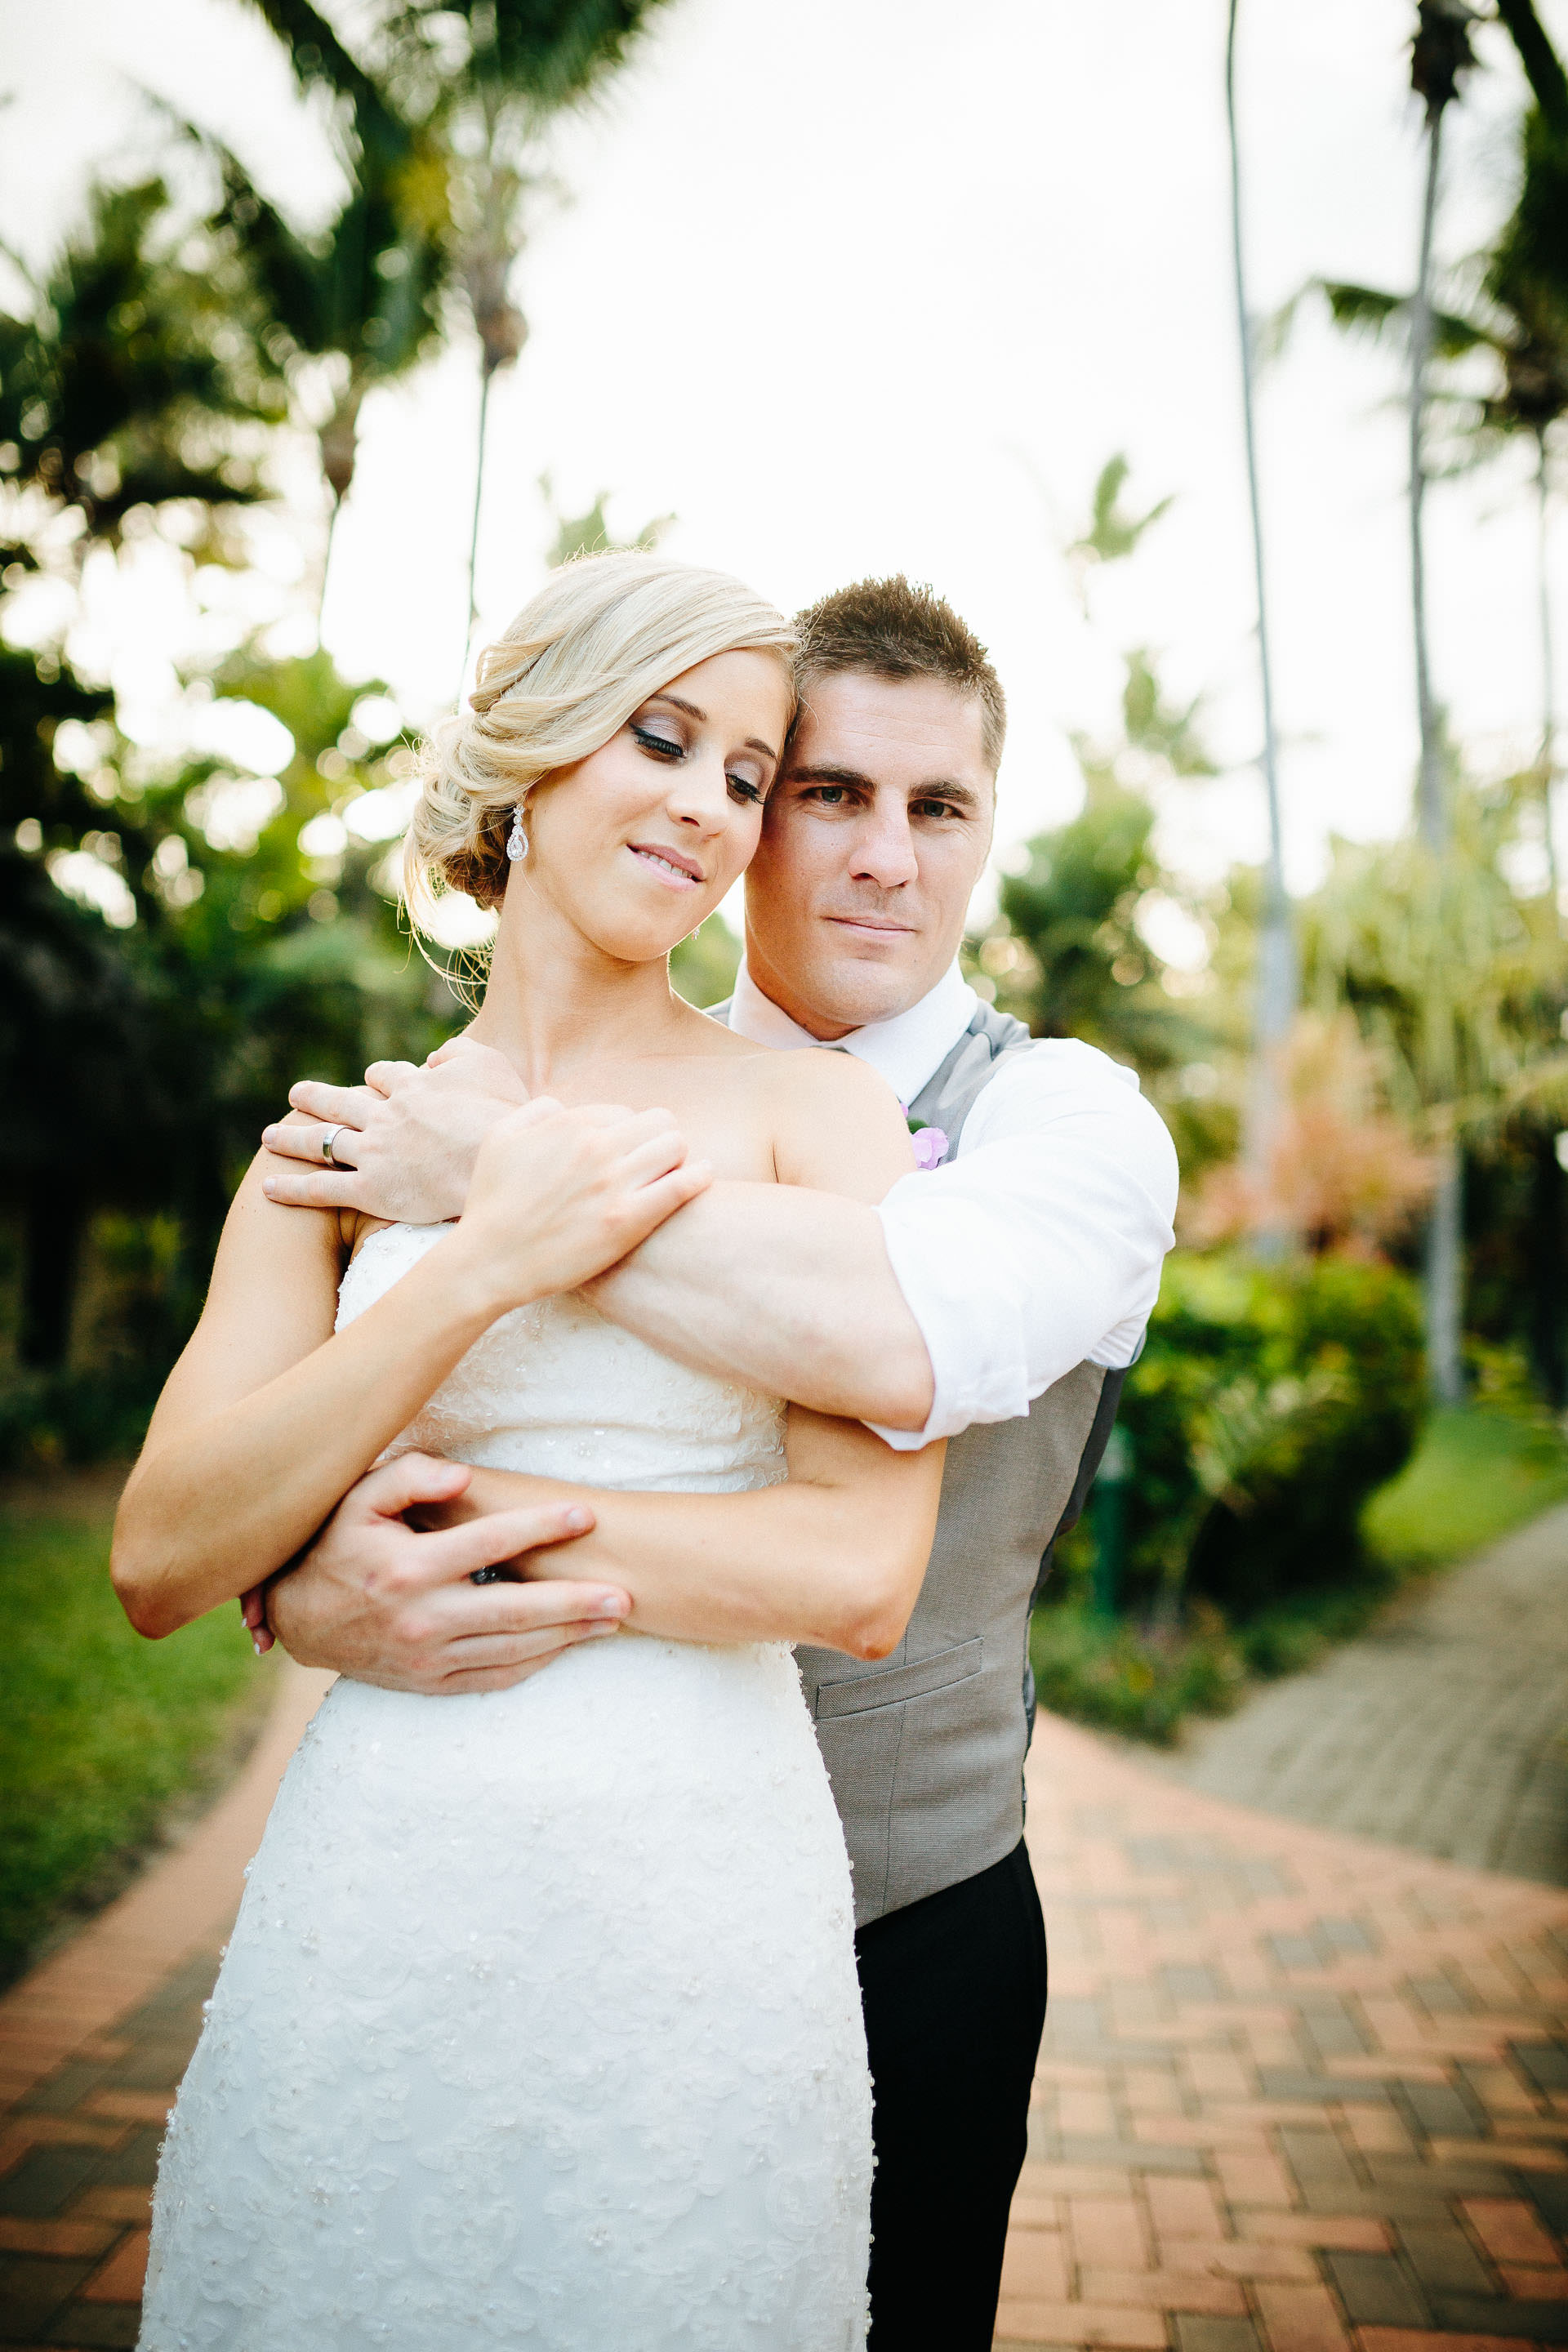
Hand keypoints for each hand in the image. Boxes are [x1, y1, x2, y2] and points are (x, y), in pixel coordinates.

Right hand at [254, 1453, 631, 1695]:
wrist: (298, 1618)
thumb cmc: (336, 1545)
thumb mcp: (357, 1498)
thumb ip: (410, 1476)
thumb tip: (465, 1474)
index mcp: (406, 1567)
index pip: (488, 1543)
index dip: (540, 1527)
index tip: (585, 1515)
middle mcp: (420, 1617)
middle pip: (514, 1611)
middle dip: (574, 1602)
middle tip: (624, 1594)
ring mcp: (426, 1657)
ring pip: (511, 1650)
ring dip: (567, 1637)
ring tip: (612, 1620)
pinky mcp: (429, 1683)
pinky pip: (493, 1677)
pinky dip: (535, 1665)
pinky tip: (568, 1647)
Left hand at [260, 1037, 526, 1222]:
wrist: (496, 1157)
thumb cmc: (503, 1112)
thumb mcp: (490, 1064)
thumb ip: (460, 1052)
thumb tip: (435, 1055)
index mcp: (412, 1087)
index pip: (385, 1076)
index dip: (378, 1079)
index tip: (375, 1081)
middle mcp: (384, 1116)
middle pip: (341, 1104)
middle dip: (316, 1098)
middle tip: (297, 1095)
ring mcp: (373, 1153)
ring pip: (323, 1142)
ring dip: (293, 1138)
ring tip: (270, 1136)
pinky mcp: (371, 1190)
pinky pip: (323, 1190)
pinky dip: (293, 1189)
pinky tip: (269, 1188)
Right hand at [455, 1095, 710, 1309]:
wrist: (489, 1262)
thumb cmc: (491, 1203)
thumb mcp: (499, 1138)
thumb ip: (536, 1111)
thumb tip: (565, 1106)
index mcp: (568, 1124)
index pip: (625, 1113)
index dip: (627, 1134)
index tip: (623, 1155)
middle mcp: (595, 1147)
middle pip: (660, 1122)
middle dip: (659, 1139)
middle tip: (653, 1164)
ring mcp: (613, 1184)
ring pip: (675, 1146)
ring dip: (677, 1158)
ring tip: (667, 1176)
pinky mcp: (627, 1221)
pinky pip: (682, 1185)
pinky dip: (699, 1177)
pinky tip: (701, 1177)